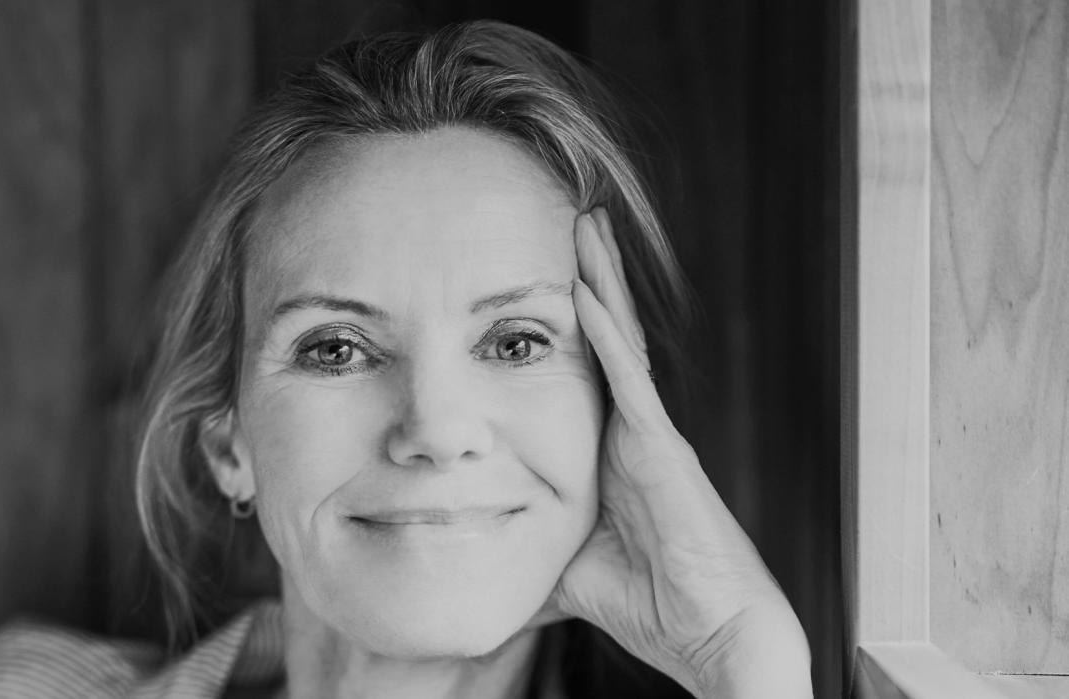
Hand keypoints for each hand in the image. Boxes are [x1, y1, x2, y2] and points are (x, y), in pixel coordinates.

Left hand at [544, 208, 811, 697]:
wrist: (710, 636)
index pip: (587, 367)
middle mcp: (635, 430)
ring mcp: (652, 436)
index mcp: (613, 449)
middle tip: (570, 216)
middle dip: (591, 275)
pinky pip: (630, 385)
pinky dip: (607, 339)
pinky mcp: (665, 453)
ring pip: (622, 343)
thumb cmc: (648, 602)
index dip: (570, 316)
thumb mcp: (565, 565)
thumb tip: (473, 563)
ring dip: (602, 282)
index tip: (544, 269)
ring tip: (584, 224)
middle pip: (608, 336)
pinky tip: (586, 295)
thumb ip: (527, 550)